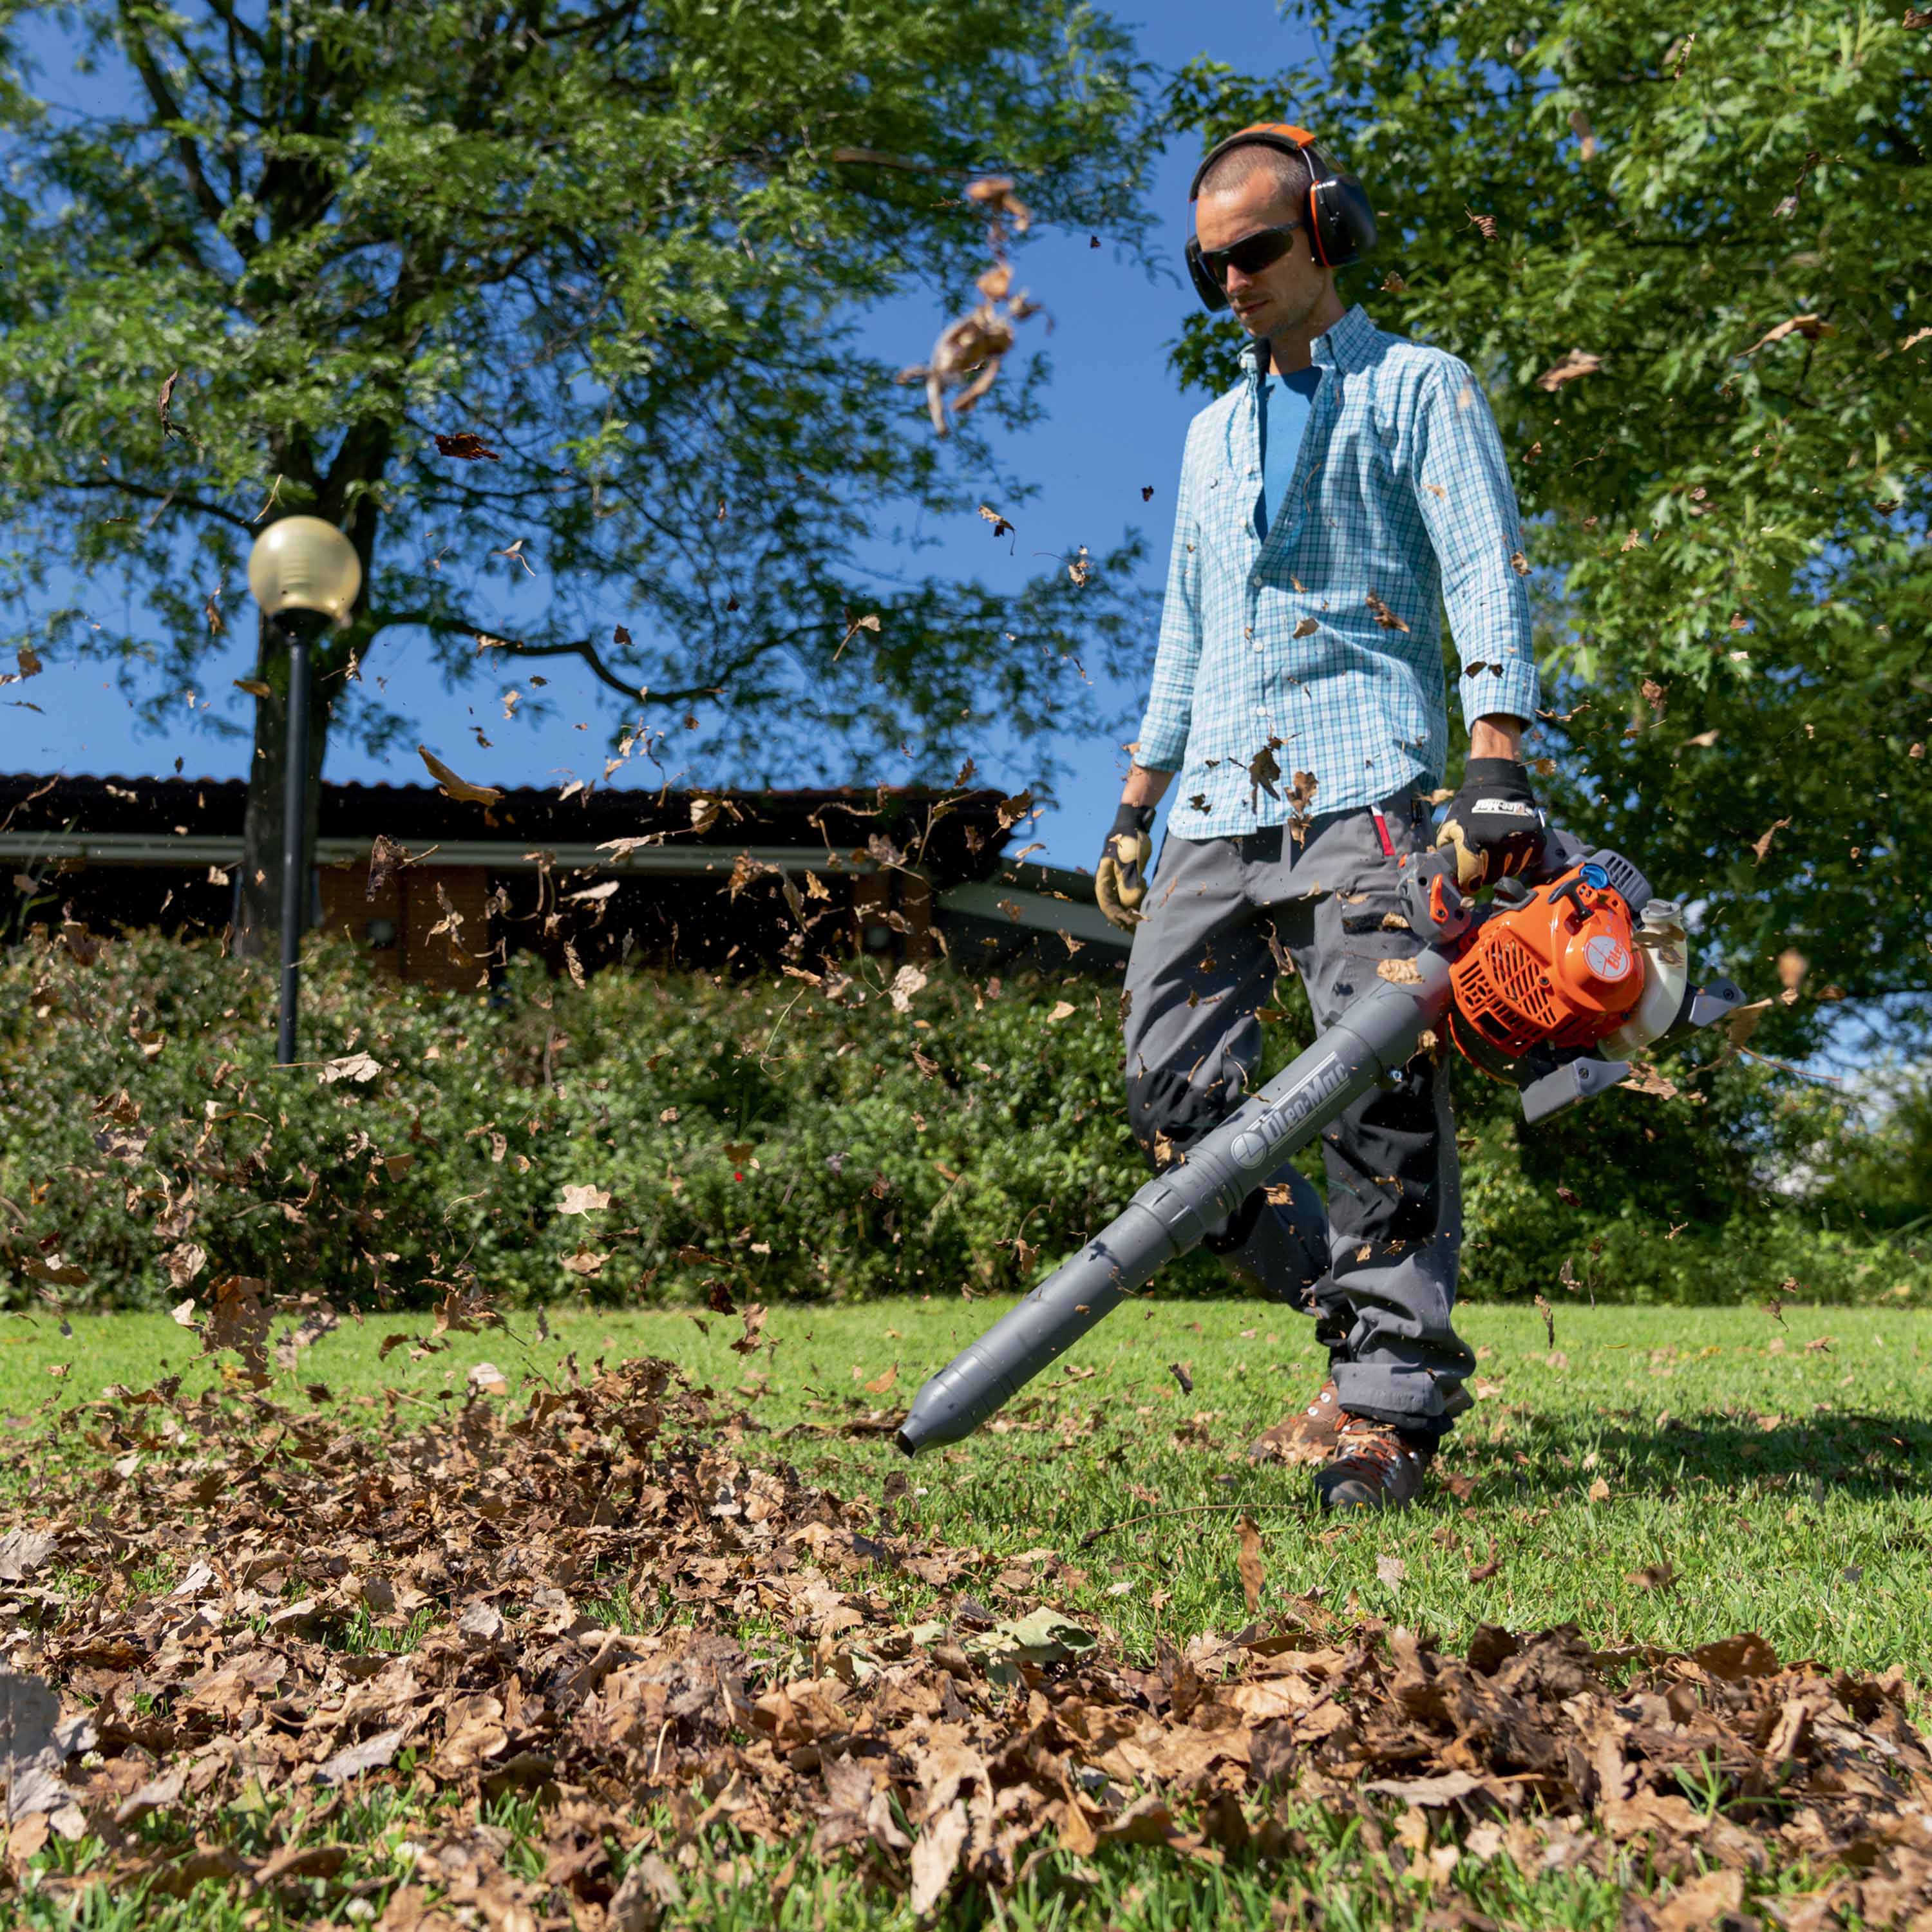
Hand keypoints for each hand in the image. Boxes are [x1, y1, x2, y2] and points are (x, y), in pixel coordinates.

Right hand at [1096, 802, 1155, 928]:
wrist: (1134, 820)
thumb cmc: (1129, 838)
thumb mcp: (1130, 859)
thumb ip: (1129, 881)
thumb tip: (1131, 905)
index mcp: (1103, 877)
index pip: (1107, 903)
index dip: (1118, 917)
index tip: (1130, 925)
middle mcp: (1108, 881)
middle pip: (1114, 906)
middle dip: (1125, 920)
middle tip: (1138, 933)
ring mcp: (1118, 878)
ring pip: (1123, 901)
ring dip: (1132, 913)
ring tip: (1142, 926)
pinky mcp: (1128, 876)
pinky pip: (1131, 894)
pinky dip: (1137, 903)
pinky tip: (1146, 908)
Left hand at [1434, 757, 1548, 889]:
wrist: (1497, 784)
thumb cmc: (1471, 806)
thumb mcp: (1451, 825)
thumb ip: (1446, 847)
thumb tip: (1446, 870)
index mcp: (1473, 841)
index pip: (1471, 879)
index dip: (1468, 884)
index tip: (1469, 884)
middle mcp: (1496, 843)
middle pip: (1491, 877)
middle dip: (1485, 874)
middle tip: (1483, 864)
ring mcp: (1518, 841)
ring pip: (1511, 871)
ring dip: (1504, 867)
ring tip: (1498, 854)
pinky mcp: (1535, 837)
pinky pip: (1530, 861)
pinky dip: (1522, 859)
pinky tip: (1514, 849)